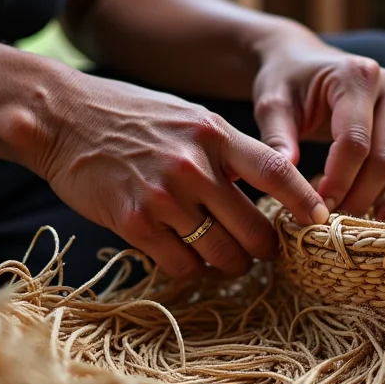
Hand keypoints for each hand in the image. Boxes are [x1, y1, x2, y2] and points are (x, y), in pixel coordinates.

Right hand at [30, 72, 329, 279]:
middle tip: (262, 251)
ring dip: (228, 262)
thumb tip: (263, 188)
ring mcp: (164, 196)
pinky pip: (181, 264)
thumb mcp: (189, 119)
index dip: (305, 201)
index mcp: (214, 134)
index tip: (320, 222)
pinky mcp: (134, 222)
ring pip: (220, 254)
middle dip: (264, 249)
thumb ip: (226, 150)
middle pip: (254, 228)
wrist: (64, 118)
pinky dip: (189, 266)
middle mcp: (194, 165)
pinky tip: (183, 252)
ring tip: (224, 256)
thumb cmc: (132, 117)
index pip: (276, 171)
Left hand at [252, 30, 384, 220]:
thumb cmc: (285, 81)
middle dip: (356, 195)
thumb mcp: (272, 103)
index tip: (315, 205)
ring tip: (354, 225)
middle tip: (329, 220)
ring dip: (383, 200)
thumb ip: (277, 138)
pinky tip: (379, 218)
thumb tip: (284, 181)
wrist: (301, 62)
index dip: (337, 179)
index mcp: (356, 75)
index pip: (354, 140)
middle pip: (382, 156)